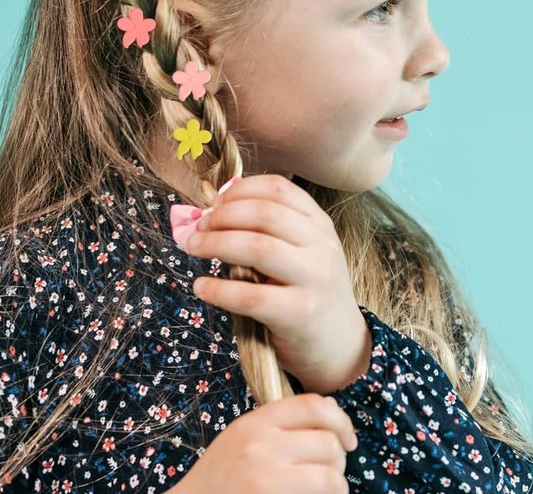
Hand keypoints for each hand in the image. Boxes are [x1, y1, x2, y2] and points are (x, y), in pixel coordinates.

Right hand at [174, 392, 357, 493]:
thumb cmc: (223, 472)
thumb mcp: (244, 433)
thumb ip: (281, 422)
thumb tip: (331, 411)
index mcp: (257, 421)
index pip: (313, 406)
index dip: (341, 420)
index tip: (348, 438)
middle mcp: (263, 446)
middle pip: (328, 443)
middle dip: (340, 459)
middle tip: (333, 470)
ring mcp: (268, 478)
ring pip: (331, 477)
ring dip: (337, 485)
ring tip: (327, 488)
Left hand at [184, 174, 371, 393]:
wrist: (340, 345)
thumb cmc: (307, 291)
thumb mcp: (300, 252)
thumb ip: (266, 231)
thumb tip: (211, 212)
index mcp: (319, 223)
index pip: (278, 188)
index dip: (239, 191)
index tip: (214, 203)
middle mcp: (320, 245)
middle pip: (264, 213)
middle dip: (222, 216)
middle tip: (198, 228)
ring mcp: (314, 278)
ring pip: (257, 247)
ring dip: (215, 243)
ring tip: (192, 248)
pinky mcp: (300, 313)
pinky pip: (250, 296)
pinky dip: (218, 289)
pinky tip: (201, 287)